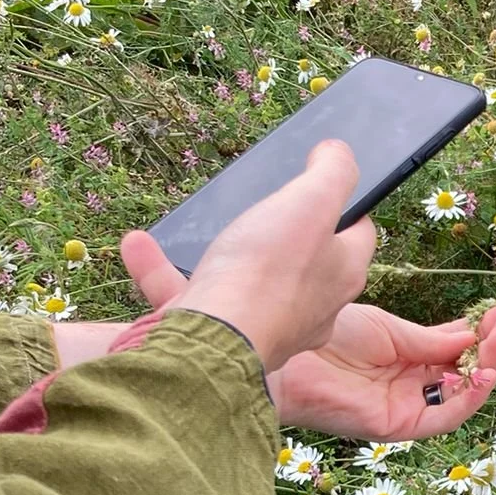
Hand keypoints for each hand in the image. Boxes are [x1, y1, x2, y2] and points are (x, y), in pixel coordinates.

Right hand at [120, 140, 375, 375]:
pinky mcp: (223, 336)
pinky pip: (191, 294)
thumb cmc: (268, 271)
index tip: (321, 185)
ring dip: (223, 249)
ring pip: (249, 280)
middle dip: (286, 232)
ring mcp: (269, 325)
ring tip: (202, 225)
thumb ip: (333, 172)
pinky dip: (163, 270)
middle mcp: (314, 307)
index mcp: (342, 275)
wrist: (215, 341)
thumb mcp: (312, 202)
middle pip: (308, 260)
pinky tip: (137, 245)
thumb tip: (339, 153)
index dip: (344, 206)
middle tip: (264, 206)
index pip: (358, 234)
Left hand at [266, 298, 495, 438]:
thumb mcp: (390, 330)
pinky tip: (482, 368)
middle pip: (463, 372)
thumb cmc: (326, 337)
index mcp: (404, 358)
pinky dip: (468, 396)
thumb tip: (474, 336)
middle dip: (492, 344)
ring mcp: (404, 408)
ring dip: (488, 365)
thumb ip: (432, 339)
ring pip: (461, 395)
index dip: (481, 332)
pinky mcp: (396, 427)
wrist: (284, 355)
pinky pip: (444, 418)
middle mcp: (408, 386)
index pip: (454, 349)